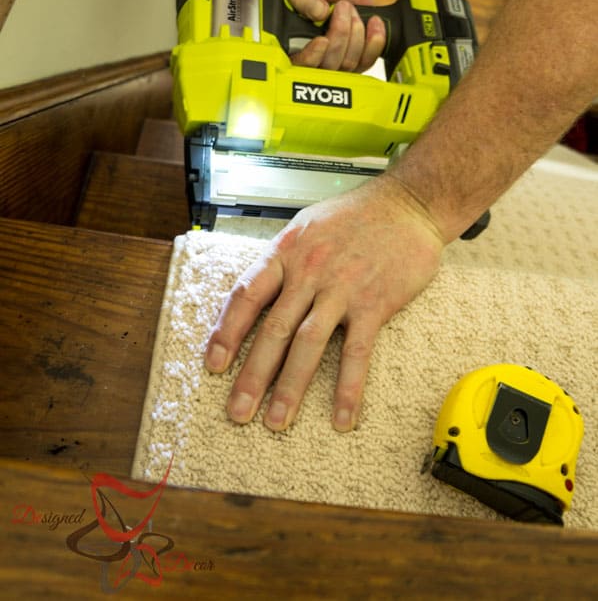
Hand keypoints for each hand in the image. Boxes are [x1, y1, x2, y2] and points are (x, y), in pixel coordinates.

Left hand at [204, 175, 444, 431]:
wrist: (408, 203)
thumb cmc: (355, 214)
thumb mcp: (306, 225)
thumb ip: (283, 260)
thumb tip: (258, 293)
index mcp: (287, 251)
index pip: (247, 294)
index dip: (227, 331)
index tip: (213, 364)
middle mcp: (309, 270)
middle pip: (273, 328)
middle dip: (252, 375)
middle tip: (238, 411)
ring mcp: (342, 288)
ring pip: (308, 344)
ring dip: (290, 387)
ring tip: (277, 421)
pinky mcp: (374, 303)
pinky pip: (357, 352)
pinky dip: (348, 387)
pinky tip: (341, 417)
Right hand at [281, 0, 386, 71]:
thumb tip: (318, 13)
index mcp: (290, 46)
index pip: (298, 66)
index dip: (311, 58)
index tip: (323, 40)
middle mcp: (312, 61)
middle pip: (328, 65)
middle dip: (340, 33)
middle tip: (343, 5)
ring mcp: (336, 66)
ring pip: (348, 63)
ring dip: (355, 31)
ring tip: (351, 8)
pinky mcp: (357, 63)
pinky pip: (368, 60)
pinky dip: (374, 40)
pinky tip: (373, 22)